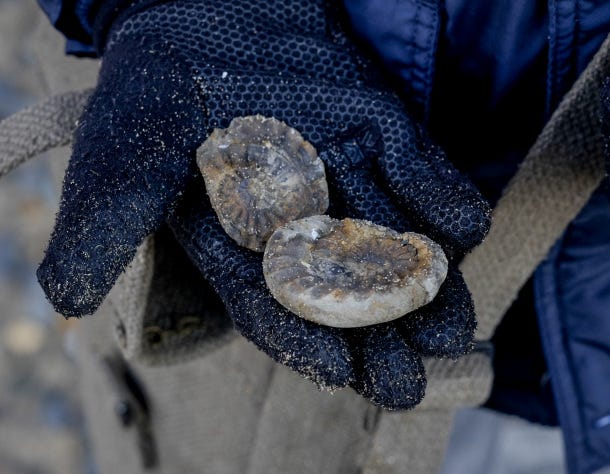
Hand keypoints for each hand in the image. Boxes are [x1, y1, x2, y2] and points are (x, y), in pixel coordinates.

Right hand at [39, 0, 489, 407]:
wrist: (209, 1)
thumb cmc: (155, 84)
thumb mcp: (120, 155)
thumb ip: (104, 222)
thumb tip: (67, 301)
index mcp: (238, 238)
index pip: (270, 301)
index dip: (301, 339)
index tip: (339, 372)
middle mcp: (299, 215)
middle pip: (341, 286)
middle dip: (374, 333)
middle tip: (408, 382)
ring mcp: (345, 172)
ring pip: (387, 235)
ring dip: (419, 280)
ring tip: (450, 327)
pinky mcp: (379, 128)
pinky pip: (416, 166)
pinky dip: (439, 196)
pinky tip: (463, 230)